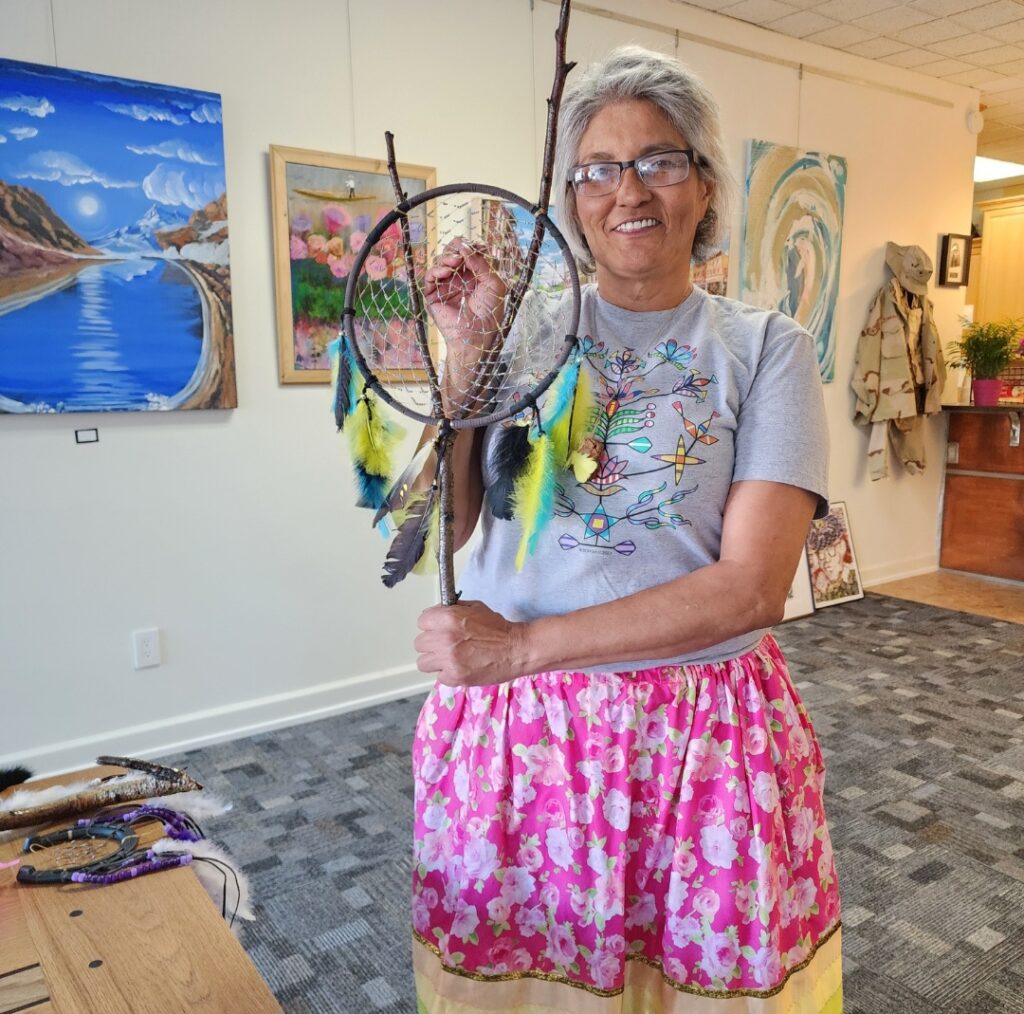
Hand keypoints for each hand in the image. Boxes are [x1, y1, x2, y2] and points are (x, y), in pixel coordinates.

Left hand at [415, 600, 527, 686]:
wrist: (515, 649)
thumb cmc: (498, 628)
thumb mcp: (475, 607)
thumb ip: (452, 610)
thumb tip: (435, 614)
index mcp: (448, 618)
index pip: (422, 621)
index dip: (431, 624)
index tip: (438, 628)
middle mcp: (444, 638)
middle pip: (420, 643)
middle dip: (432, 643)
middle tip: (446, 644)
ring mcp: (448, 659)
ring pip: (423, 662)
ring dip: (435, 660)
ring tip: (450, 658)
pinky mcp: (454, 677)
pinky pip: (439, 676)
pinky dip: (448, 673)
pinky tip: (460, 667)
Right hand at [422, 238, 506, 362]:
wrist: (478, 336)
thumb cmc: (490, 313)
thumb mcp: (494, 284)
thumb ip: (481, 264)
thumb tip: (465, 248)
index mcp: (474, 274)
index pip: (468, 252)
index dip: (471, 246)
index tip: (479, 246)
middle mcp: (458, 278)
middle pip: (451, 252)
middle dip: (457, 247)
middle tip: (463, 251)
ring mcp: (445, 285)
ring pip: (440, 261)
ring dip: (447, 257)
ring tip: (456, 261)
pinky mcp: (433, 295)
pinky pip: (429, 276)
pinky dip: (437, 270)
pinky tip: (447, 271)